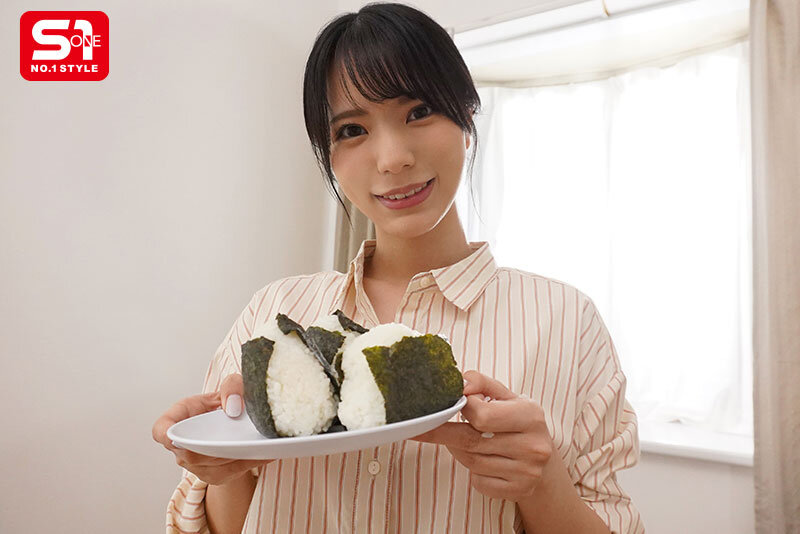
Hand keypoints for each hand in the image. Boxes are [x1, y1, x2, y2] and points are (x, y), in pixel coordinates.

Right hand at [152, 373, 271, 485]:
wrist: (238, 417)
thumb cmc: (229, 400)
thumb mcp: (232, 384)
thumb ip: (232, 387)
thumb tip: (233, 408)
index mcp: (178, 420)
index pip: (162, 431)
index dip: (166, 435)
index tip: (177, 437)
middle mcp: (183, 447)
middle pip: (193, 454)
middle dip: (216, 448)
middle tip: (241, 440)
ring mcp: (197, 465)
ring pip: (214, 467)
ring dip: (237, 458)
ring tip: (262, 446)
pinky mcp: (216, 475)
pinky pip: (232, 472)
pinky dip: (250, 462)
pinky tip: (267, 453)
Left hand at [411, 370, 552, 501]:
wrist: (545, 461)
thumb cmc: (518, 422)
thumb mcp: (506, 396)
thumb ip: (481, 383)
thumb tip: (460, 383)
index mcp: (531, 416)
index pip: (482, 415)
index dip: (464, 409)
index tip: (457, 405)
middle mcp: (533, 446)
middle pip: (471, 441)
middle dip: (443, 433)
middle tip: (419, 428)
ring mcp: (527, 472)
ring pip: (472, 462)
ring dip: (458, 450)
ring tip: (461, 440)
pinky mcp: (518, 491)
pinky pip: (479, 482)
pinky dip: (473, 472)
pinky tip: (482, 461)